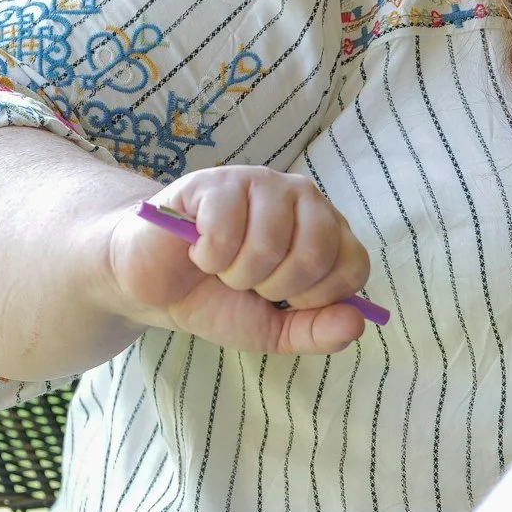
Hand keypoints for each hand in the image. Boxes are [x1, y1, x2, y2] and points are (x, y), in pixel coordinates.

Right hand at [101, 167, 374, 355]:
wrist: (154, 287)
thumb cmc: (216, 299)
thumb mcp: (272, 330)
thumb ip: (316, 330)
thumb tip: (357, 322)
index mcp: (325, 231)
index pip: (352, 264)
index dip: (318, 297)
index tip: (287, 302)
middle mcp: (302, 198)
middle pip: (316, 251)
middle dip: (275, 286)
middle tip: (248, 283)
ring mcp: (261, 182)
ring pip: (269, 242)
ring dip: (236, 273)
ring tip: (221, 266)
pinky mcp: (217, 180)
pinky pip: (226, 229)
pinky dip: (208, 257)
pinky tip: (198, 250)